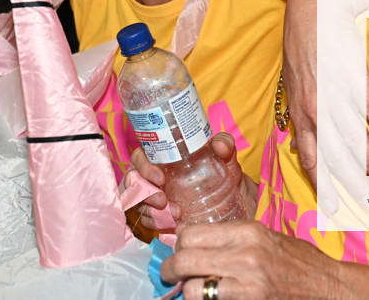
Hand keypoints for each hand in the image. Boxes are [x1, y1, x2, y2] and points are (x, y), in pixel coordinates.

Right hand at [130, 132, 256, 230]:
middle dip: (144, 193)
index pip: (140, 156)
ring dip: (150, 211)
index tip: (160, 178)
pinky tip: (170, 225)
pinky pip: (144, 221)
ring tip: (174, 215)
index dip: (143, 166)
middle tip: (162, 201)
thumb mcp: (227, 159)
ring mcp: (154, 198)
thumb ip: (225, 144)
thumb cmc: (226, 176)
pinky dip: (154, 224)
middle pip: (132, 182)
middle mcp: (154, 177)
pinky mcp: (158, 217)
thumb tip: (219, 145)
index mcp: (163, 157)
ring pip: (136, 204)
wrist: (236, 205)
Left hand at [161, 221, 344, 298]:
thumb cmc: (298, 261)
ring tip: (189, 290)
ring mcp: (247, 282)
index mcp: (248, 231)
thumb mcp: (265, 237)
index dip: (179, 244)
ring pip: (193, 288)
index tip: (177, 250)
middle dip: (170, 269)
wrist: (327, 286)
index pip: (192, 234)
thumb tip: (191, 238)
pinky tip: (210, 299)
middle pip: (185, 258)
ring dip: (186, 291)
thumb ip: (231, 237)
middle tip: (169, 274)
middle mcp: (245, 254)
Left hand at [283, 0, 368, 191]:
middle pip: (335, 156)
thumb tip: (302, 147)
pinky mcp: (354, 80)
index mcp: (299, 113)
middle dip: (352, 183)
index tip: (334, 207)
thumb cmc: (303, 49)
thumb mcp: (292, 86)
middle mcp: (315, 110)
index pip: (311, 157)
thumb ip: (298, 116)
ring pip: (355, 139)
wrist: (313, 12)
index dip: (323, 184)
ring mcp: (334, 96)